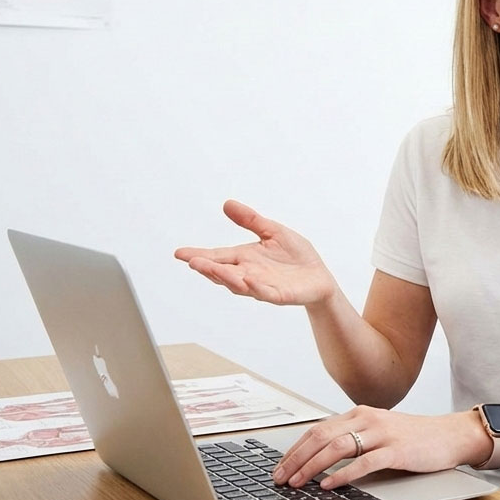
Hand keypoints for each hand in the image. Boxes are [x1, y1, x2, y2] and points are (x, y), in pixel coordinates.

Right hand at [175, 200, 335, 306]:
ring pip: (239, 284)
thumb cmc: (296, 256)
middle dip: (207, 268)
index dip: (198, 255)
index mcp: (245, 258)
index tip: (179, 253)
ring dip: (225, 277)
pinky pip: (266, 293)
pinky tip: (249, 280)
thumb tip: (227, 204)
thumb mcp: (273, 231)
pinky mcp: (279, 295)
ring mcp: (262, 286)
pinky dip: (256, 287)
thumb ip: (251, 220)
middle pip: (223, 272)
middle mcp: (248, 273)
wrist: (319, 277)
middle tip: (192, 262)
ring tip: (211, 269)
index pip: (217, 256)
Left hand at [271, 406, 487, 487]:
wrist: (450, 435)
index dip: (295, 449)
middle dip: (295, 459)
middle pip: (321, 436)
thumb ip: (354, 439)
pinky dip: (342, 474)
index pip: (318, 429)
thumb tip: (319, 460)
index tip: (279, 467)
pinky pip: (363, 462)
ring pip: (337, 447)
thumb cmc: (414, 438)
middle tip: (279, 478)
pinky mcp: (397, 450)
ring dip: (312, 466)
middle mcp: (368, 419)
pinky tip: (329, 484)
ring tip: (298, 482)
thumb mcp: (379, 432)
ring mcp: (383, 434)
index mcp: (360, 413)